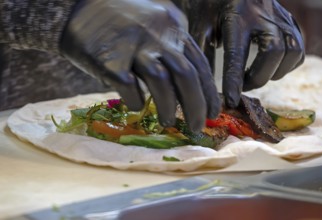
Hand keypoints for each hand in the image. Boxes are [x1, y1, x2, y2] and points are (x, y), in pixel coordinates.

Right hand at [60, 0, 219, 131]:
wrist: (77, 5)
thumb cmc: (118, 20)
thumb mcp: (154, 23)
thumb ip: (171, 46)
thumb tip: (184, 84)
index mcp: (172, 27)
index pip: (199, 64)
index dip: (209, 92)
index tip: (214, 112)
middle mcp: (157, 34)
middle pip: (186, 74)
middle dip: (197, 106)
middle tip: (197, 127)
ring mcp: (134, 45)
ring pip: (161, 81)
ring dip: (169, 107)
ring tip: (169, 123)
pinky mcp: (110, 58)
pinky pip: (129, 87)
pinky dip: (136, 101)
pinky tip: (136, 105)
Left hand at [172, 0, 303, 107]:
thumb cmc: (211, 5)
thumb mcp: (201, 25)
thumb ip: (203, 51)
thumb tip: (205, 84)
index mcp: (236, 16)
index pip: (237, 54)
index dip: (234, 81)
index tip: (230, 100)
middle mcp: (263, 15)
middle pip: (272, 53)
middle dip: (257, 77)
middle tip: (242, 85)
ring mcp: (281, 17)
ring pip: (291, 52)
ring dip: (274, 72)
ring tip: (255, 75)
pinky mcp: (290, 21)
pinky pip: (298, 50)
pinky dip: (286, 65)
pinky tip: (269, 67)